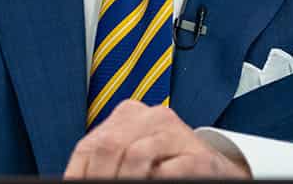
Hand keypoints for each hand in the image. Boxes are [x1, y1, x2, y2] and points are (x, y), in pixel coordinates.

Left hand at [64, 101, 250, 178]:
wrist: (218, 173)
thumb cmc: (168, 168)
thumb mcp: (132, 160)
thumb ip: (106, 164)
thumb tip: (74, 179)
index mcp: (128, 116)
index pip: (88, 146)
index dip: (78, 174)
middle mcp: (152, 117)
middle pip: (108, 146)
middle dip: (101, 177)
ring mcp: (177, 134)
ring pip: (135, 155)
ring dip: (126, 181)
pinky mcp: (199, 158)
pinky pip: (168, 171)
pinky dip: (156, 182)